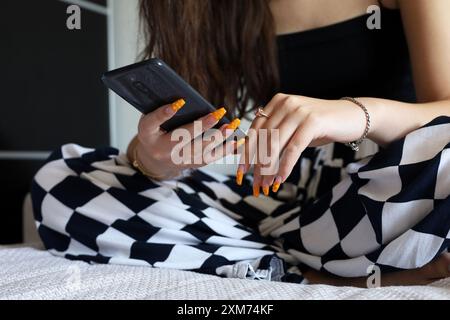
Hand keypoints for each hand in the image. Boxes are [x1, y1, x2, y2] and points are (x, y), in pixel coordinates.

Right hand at [133, 99, 241, 179]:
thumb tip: (185, 98)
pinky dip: (226, 149)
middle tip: (218, 113)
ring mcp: (178, 160)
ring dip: (219, 137)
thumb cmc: (154, 132)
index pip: (153, 122)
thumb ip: (162, 110)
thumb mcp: (150, 120)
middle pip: (183, 137)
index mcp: (147, 134)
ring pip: (201, 150)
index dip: (165, 112)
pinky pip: (211, 157)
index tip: (180, 101)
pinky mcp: (192, 164)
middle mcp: (162, 149)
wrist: (153, 160)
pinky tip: (238, 140)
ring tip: (232, 125)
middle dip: (202, 125)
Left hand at [237, 93, 369, 195]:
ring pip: (276, 144)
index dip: (247, 151)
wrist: (352, 117)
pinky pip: (293, 148)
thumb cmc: (321, 126)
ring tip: (266, 184)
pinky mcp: (313, 121)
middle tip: (254, 183)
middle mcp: (286, 103)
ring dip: (269, 168)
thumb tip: (254, 158)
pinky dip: (285, 166)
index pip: (256, 129)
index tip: (242, 170)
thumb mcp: (294, 127)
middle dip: (256, 164)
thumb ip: (276, 134)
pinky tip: (280, 178)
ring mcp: (299, 111)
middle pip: (263, 138)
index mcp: (277, 102)